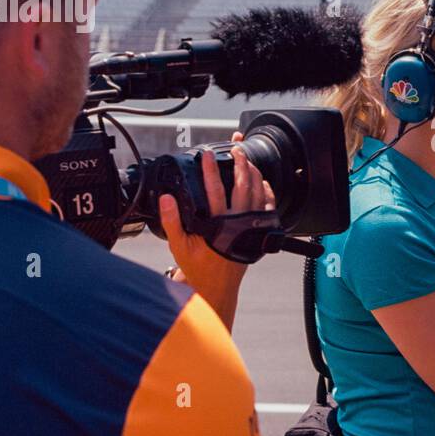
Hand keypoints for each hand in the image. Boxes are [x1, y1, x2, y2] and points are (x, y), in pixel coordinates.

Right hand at [159, 132, 274, 329]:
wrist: (218, 286)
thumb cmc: (199, 267)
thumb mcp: (179, 246)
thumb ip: (171, 221)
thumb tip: (166, 198)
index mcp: (218, 225)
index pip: (214, 190)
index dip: (211, 170)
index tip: (207, 154)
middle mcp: (238, 223)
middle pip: (243, 186)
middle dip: (240, 164)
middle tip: (235, 149)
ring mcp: (251, 227)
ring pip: (258, 193)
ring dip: (254, 174)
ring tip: (247, 159)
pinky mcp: (258, 231)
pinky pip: (267, 207)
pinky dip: (266, 191)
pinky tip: (261, 181)